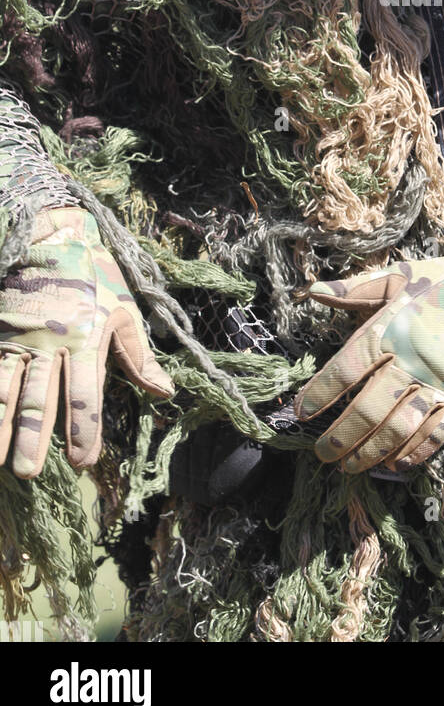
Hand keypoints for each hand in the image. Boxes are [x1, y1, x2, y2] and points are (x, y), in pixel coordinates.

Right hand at [0, 206, 173, 478]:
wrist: (53, 232)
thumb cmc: (94, 274)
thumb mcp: (123, 311)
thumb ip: (139, 356)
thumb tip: (165, 392)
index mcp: (86, 341)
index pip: (86, 395)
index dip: (85, 432)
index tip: (84, 463)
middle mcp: (50, 344)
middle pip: (40, 400)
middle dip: (34, 439)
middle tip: (28, 473)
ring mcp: (18, 338)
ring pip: (5, 389)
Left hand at [294, 253, 443, 473]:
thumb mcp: (399, 276)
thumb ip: (354, 289)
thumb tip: (311, 292)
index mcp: (391, 329)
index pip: (346, 368)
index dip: (321, 393)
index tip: (301, 411)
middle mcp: (411, 361)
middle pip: (369, 408)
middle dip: (341, 436)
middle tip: (321, 454)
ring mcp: (439, 383)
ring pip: (399, 428)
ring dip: (371, 452)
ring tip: (349, 468)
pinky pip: (437, 433)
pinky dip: (415, 453)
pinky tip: (395, 465)